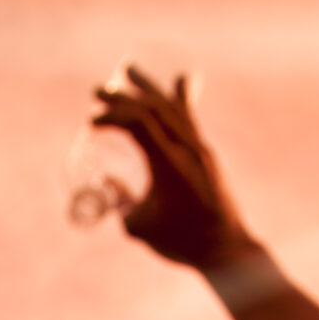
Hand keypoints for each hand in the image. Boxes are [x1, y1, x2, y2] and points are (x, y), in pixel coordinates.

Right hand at [90, 66, 263, 269]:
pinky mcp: (206, 155)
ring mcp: (200, 150)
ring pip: (173, 107)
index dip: (113, 116)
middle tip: (98, 90)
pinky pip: (190, 119)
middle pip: (154, 109)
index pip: (139, 124)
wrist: (227, 250)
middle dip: (124, 96)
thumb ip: (120, 202)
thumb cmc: (181, 242)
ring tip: (130, 69)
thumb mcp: (140, 226)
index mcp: (170, 164)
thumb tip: (108, 182)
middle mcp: (188, 149)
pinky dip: (180, 99)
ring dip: (149, 88)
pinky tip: (181, 80)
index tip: (91, 122)